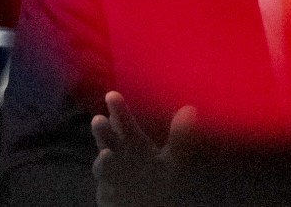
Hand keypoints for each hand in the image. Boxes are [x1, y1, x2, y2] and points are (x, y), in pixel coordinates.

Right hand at [91, 91, 197, 206]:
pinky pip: (106, 187)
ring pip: (103, 164)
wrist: (149, 204)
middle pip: (108, 140)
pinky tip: (109, 172)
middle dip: (103, 130)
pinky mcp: (109, 192)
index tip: (112, 94)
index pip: (124, 123)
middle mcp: (120, 155)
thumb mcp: (173, 157)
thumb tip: (191, 108)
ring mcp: (112, 174)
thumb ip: (180, 135)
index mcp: (134, 143)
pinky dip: (107, 181)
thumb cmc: (157, 176)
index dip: (118, 109)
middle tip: (98, 118)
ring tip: (106, 150)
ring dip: (103, 158)